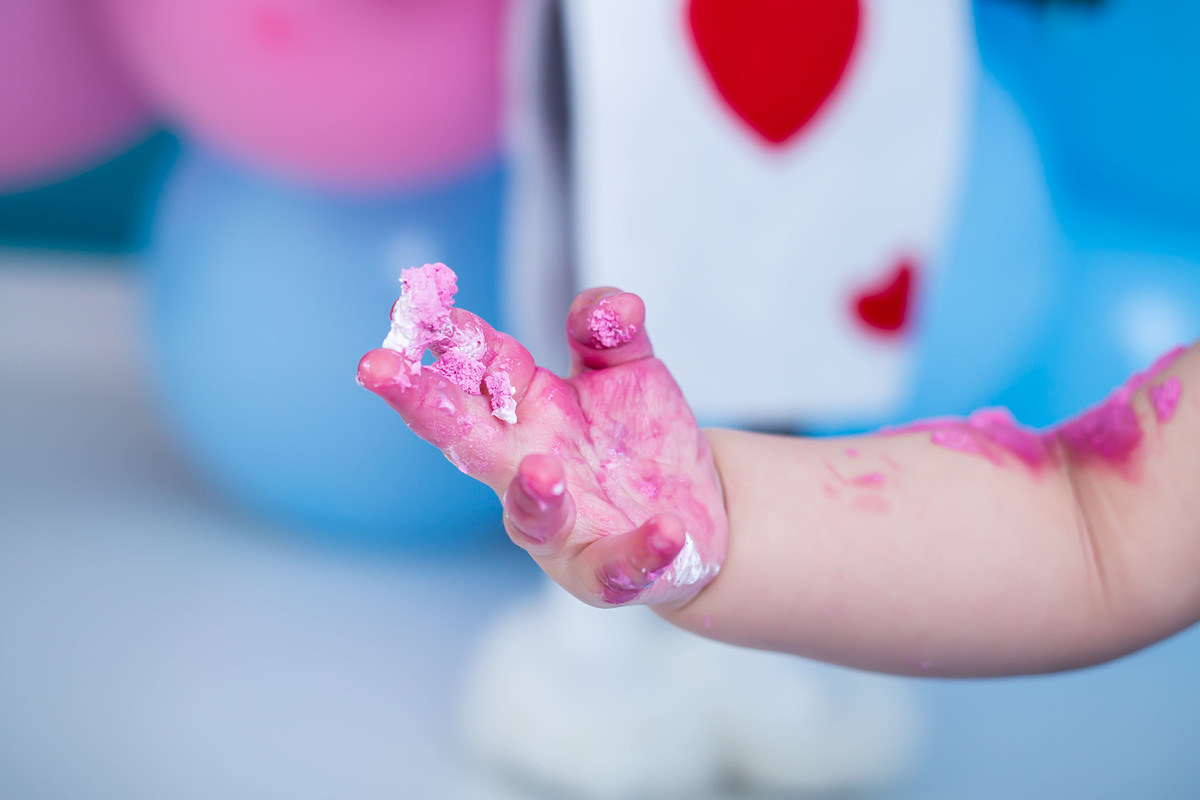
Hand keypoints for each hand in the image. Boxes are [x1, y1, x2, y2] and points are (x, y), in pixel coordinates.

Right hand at [357, 286, 726, 606]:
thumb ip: (611, 332)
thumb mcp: (630, 370)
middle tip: (378, 368)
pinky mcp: (606, 569)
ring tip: (542, 469)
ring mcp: (560, 523)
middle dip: (420, 401)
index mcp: (526, 407)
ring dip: (532, 494)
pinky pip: (616, 566)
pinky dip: (639, 552)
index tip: (419, 306)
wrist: (696, 512)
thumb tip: (614, 305)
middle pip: (464, 434)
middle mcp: (525, 464)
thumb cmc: (641, 440)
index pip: (477, 365)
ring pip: (530, 514)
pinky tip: (667, 531)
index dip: (449, 335)